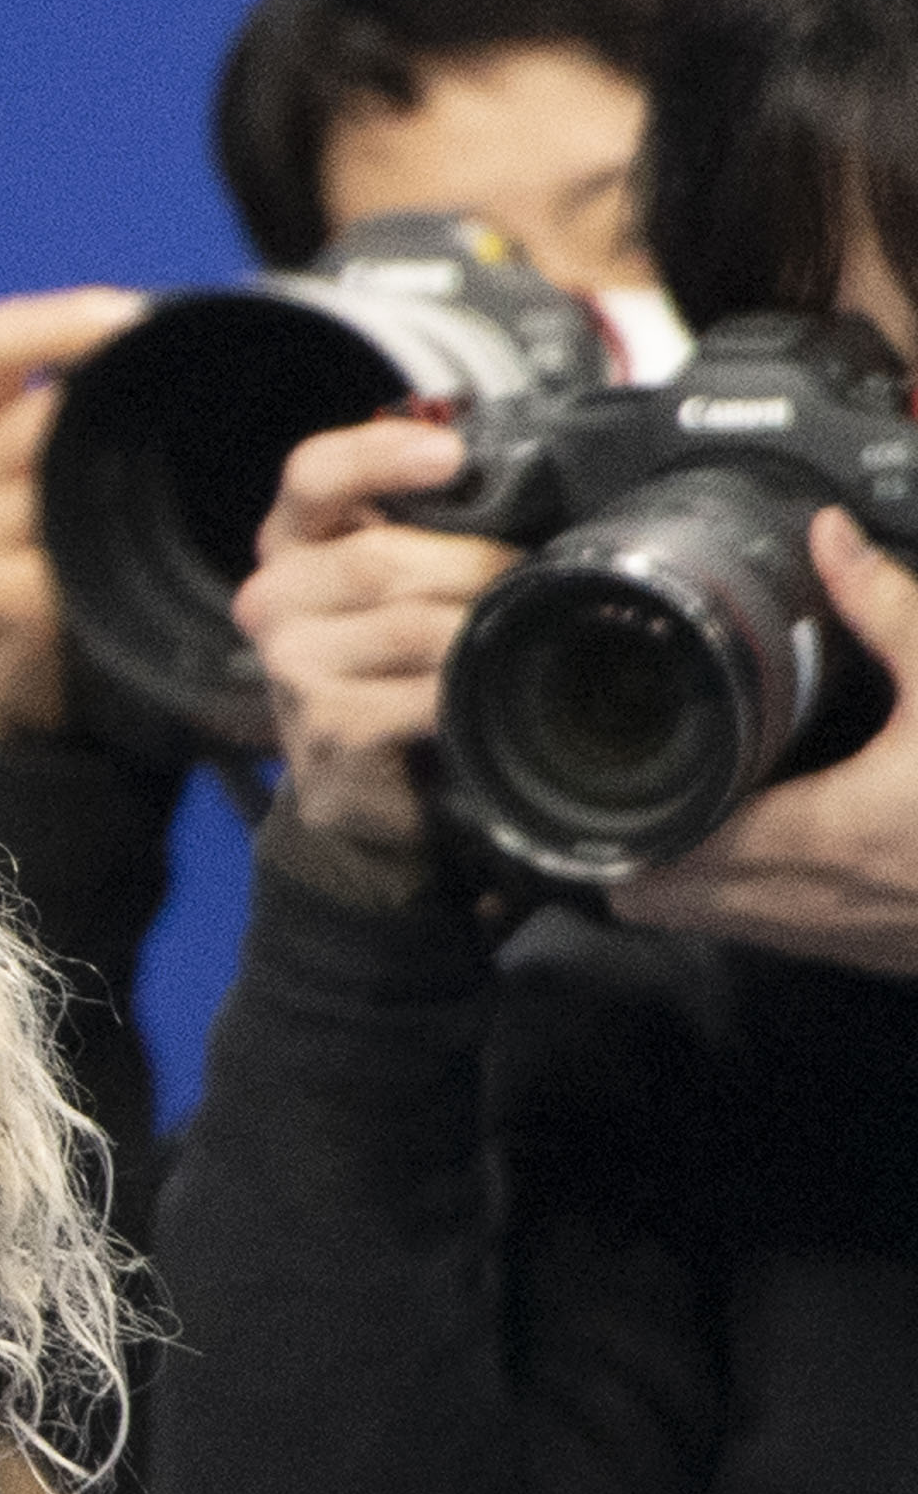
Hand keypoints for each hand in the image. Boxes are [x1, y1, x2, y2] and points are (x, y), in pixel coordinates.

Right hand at [0, 287, 149, 740]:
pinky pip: (70, 550)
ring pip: (57, 474)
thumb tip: (184, 334)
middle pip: (38, 407)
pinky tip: (146, 547)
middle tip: (195, 402)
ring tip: (179, 481)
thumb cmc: (42, 555)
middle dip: (118, 402)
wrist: (1, 678)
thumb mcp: (41, 473)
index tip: (140, 319)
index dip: (68, 319)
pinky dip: (118, 546)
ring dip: (123, 476)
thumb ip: (79, 412)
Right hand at [238, 411, 511, 865]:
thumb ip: (435, 521)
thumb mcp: (401, 572)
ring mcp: (289, 667)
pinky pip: (417, 696)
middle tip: (530, 575)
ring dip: (477, 629)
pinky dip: (465, 691)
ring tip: (515, 633)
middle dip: (474, 567)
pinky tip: (483, 692)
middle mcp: (274, 597)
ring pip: (408, 628)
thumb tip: (529, 478)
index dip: (377, 457)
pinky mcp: (322, 730)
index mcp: (296, 537)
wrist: (364, 770)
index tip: (450, 455)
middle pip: (377, 560)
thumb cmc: (394, 653)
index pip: (314, 475)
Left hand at [608, 512, 917, 974]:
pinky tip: (777, 837)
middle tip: (638, 779)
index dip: (615, 829)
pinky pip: (782, 933)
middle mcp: (817, 908)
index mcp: (822, 841)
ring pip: (717, 925)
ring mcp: (845, 941)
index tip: (606, 779)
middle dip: (638, 847)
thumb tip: (831, 539)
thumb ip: (888, 611)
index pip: (656, 867)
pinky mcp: (879, 955)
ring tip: (692, 800)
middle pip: (661, 904)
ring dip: (692, 874)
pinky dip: (758, 894)